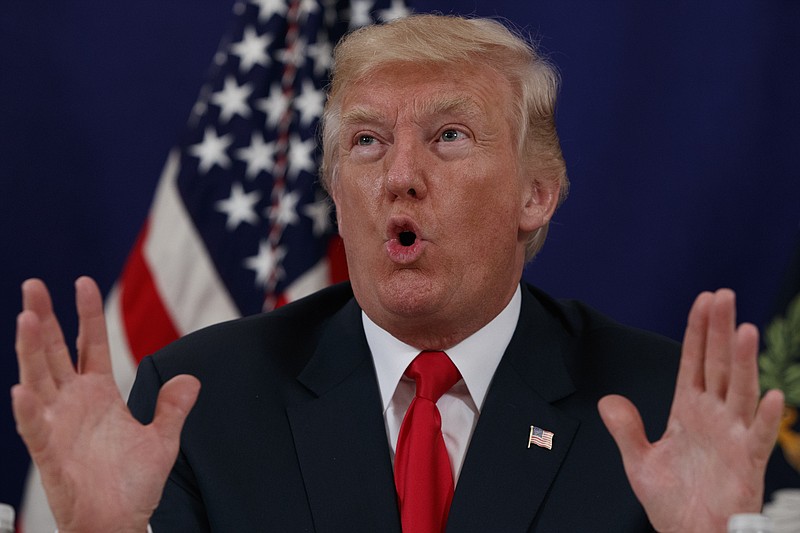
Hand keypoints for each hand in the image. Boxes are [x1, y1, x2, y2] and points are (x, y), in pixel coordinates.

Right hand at [11, 277, 199, 532]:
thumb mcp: (162, 440)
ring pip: (39, 379)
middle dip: (44, 318)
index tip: (83, 282)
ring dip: (31, 350)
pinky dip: (28, 410)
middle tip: (33, 285)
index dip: (87, 315)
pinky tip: (23, 389)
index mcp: (99, 396)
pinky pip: (36, 429)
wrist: (119, 524)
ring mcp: (59, 426)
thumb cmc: (132, 485)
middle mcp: (74, 404)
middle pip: (54, 352)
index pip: (89, 345)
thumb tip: (190, 379)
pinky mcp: (51, 455)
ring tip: (26, 317)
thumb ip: (172, 408)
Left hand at [598, 289, 783, 532]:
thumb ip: (626, 430)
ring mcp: (733, 437)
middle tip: (724, 294)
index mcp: (689, 411)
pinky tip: (773, 396)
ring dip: (743, 362)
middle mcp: (714, 417)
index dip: (698, 331)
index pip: (694, 362)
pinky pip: (759, 439)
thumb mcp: (640, 463)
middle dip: (719, 330)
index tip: (702, 300)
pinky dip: (767, 420)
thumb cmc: (672, 503)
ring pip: (740, 392)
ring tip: (744, 328)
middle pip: (718, 365)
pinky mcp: (747, 465)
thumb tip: (609, 400)